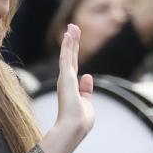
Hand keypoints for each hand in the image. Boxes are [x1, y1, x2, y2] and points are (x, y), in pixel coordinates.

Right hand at [41, 23, 93, 152]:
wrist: (74, 127)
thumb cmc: (81, 120)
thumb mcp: (87, 102)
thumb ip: (86, 89)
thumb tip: (88, 76)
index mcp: (72, 86)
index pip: (73, 65)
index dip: (73, 52)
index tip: (74, 40)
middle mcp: (66, 80)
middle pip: (70, 56)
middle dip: (72, 41)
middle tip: (72, 27)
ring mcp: (65, 78)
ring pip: (68, 53)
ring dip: (70, 39)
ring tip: (72, 26)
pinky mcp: (66, 76)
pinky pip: (66, 57)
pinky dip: (67, 45)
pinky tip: (69, 34)